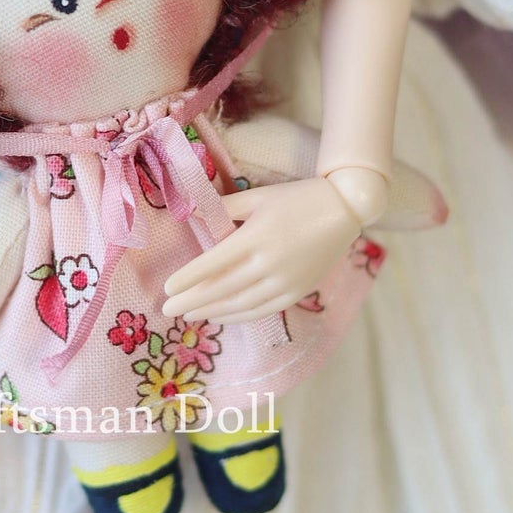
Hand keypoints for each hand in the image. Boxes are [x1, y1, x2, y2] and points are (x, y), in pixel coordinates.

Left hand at [161, 179, 361, 322]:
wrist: (345, 209)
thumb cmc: (298, 198)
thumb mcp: (259, 196)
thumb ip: (225, 206)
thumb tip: (192, 213)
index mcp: (256, 237)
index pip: (214, 263)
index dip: (188, 278)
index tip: (167, 288)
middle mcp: (269, 264)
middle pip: (222, 289)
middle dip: (192, 301)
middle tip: (167, 310)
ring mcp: (285, 282)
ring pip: (241, 304)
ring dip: (212, 312)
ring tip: (189, 315)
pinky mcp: (297, 292)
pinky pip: (262, 310)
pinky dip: (239, 316)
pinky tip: (222, 316)